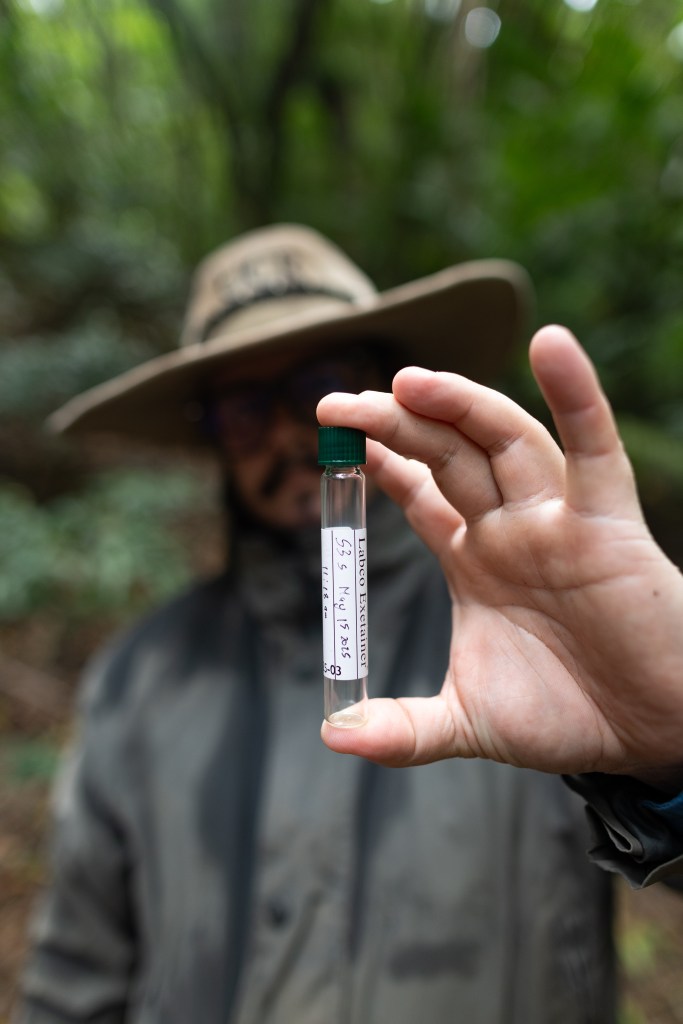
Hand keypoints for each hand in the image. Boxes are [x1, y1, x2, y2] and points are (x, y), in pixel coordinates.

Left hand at [316, 325, 682, 784]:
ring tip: (408, 381)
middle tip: (336, 405)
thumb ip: (401, 730)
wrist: (647, 735)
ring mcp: (556, 520)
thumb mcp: (467, 722)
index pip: (420, 491)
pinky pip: (594, 449)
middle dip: (395, 424)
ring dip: (459, 404)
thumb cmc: (564, 718)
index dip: (381, 460)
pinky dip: (577, 395)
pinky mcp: (608, 524)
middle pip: (446, 454)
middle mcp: (510, 529)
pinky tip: (552, 345)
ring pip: (504, 441)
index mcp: (474, 560)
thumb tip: (334, 738)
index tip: (336, 435)